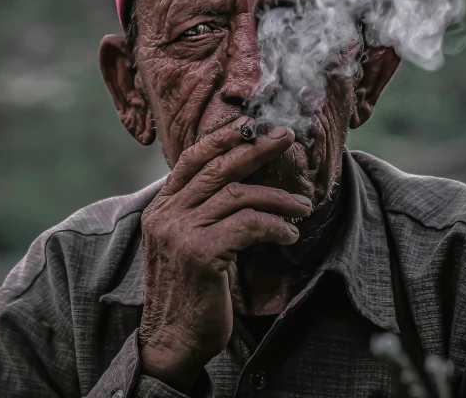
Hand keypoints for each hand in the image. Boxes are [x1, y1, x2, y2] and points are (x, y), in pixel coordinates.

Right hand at [138, 117, 311, 390]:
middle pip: (217, 168)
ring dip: (278, 198)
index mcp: (162, 207)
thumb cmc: (190, 290)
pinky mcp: (200, 253)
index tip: (251, 126)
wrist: (172, 340)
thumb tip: (240, 184)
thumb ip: (202, 211)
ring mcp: (180, 232)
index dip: (222, 138)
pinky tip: (290, 235)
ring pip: (238, 195)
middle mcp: (167, 214)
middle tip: (286, 137)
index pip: (191, 159)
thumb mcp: (187, 242)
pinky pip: (248, 225)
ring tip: (303, 207)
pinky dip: (275, 225)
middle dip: (256, 148)